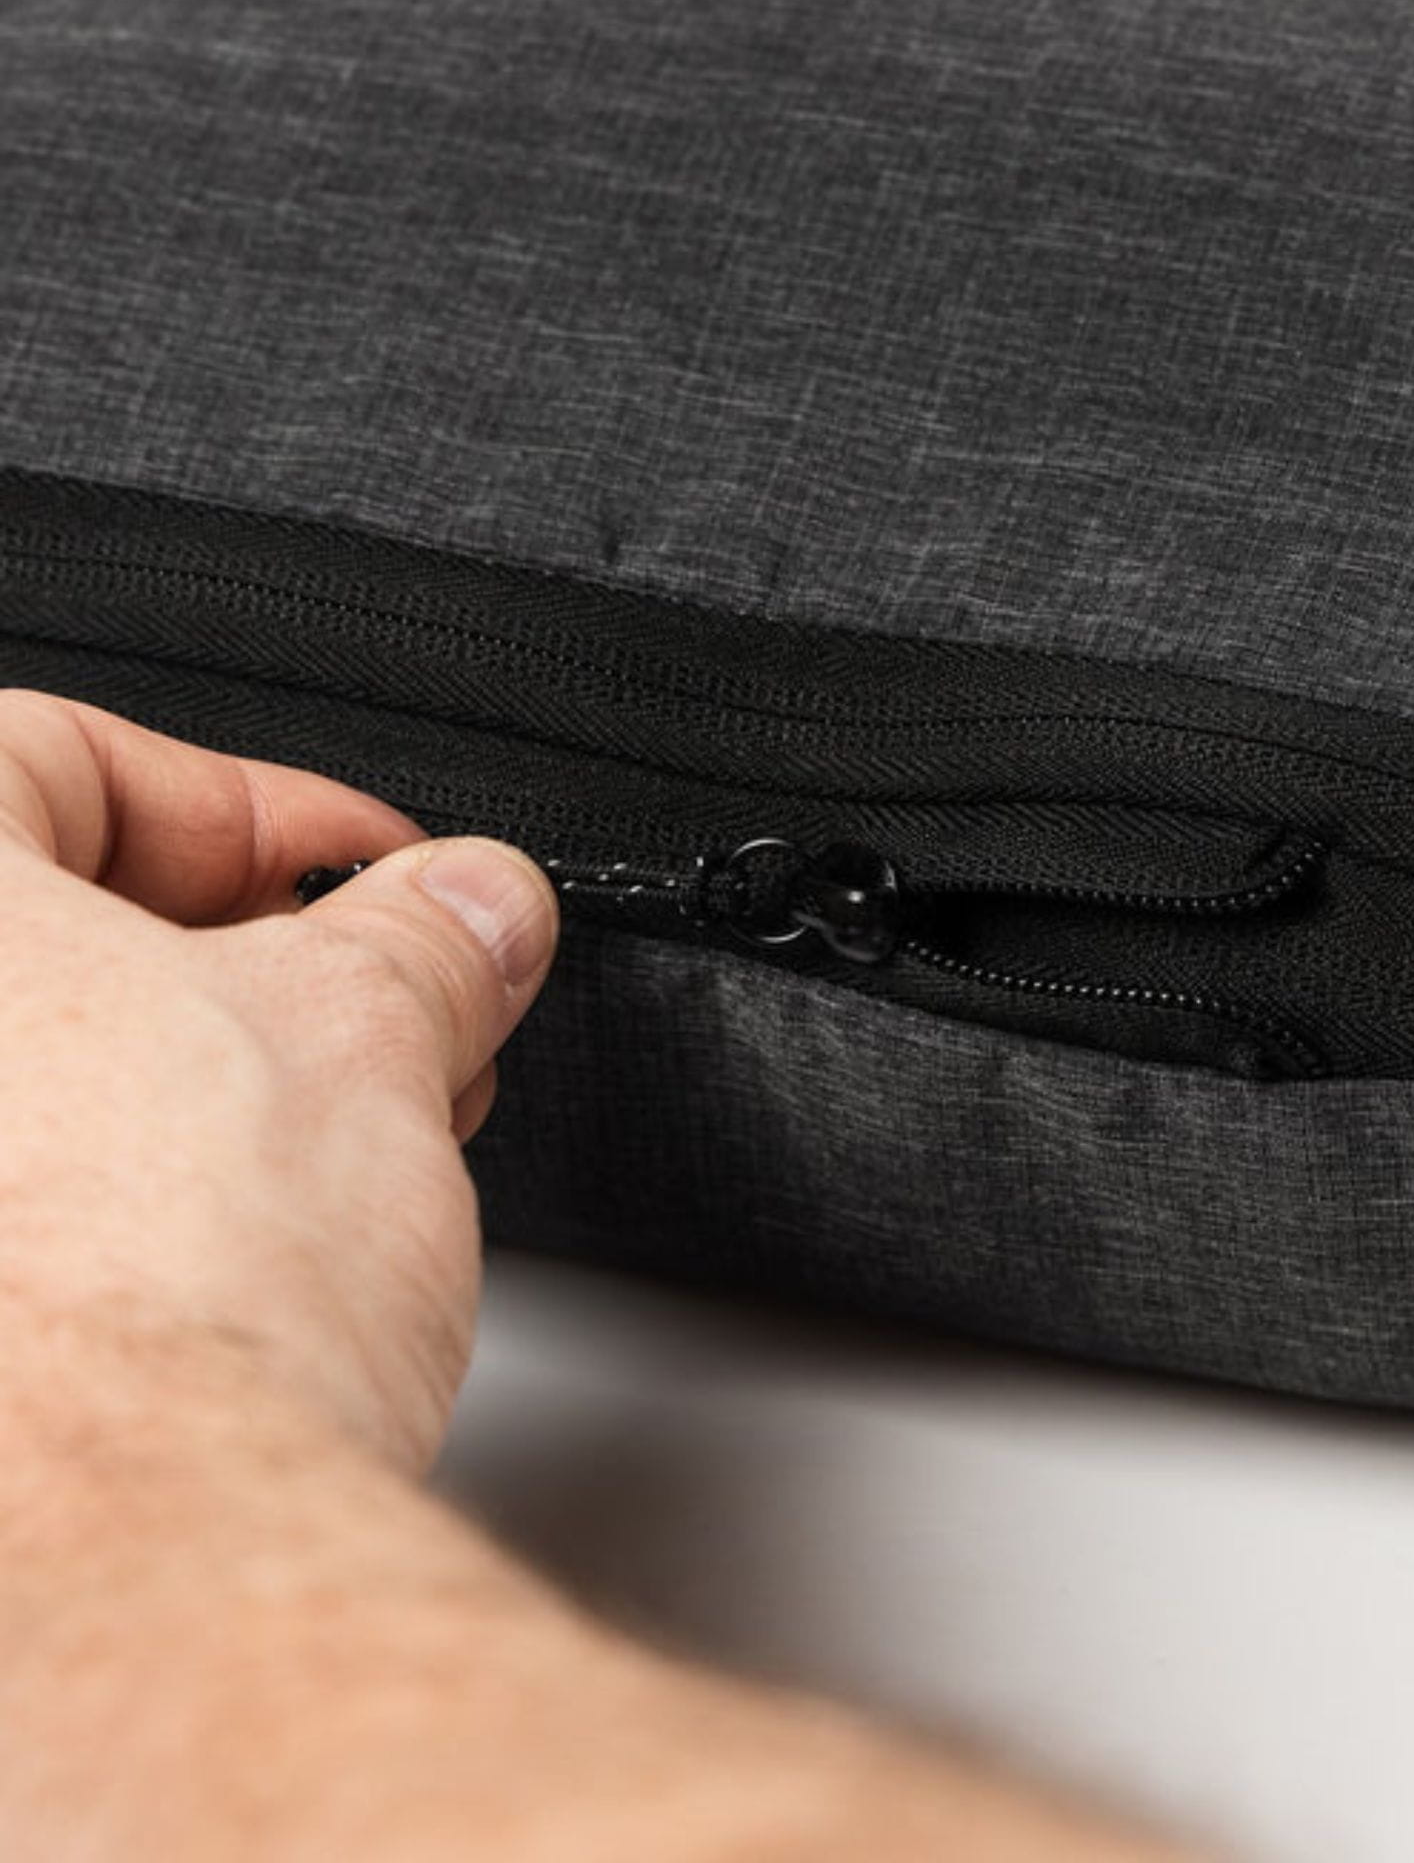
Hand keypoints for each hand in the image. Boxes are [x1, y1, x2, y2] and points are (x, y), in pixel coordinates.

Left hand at [0, 688, 558, 1472]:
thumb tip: (473, 904)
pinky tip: (257, 1238)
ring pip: (44, 1082)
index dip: (267, 808)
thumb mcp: (370, 1032)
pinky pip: (33, 1204)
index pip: (69, 757)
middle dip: (264, 963)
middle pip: (58, 931)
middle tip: (400, 1006)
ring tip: (365, 1135)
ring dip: (212, 1083)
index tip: (382, 873)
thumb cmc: (169, 1292)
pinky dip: (136, 1191)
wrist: (129, 1551)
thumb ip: (429, 932)